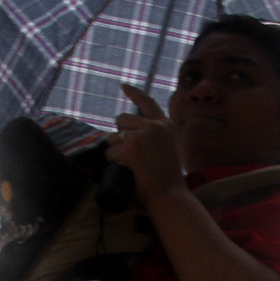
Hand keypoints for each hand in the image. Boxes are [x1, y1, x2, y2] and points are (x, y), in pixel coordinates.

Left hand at [106, 84, 185, 202]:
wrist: (169, 195)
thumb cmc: (168, 179)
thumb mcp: (169, 149)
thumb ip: (155, 137)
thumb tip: (128, 131)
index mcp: (166, 125)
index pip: (148, 103)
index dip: (134, 93)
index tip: (123, 86)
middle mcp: (153, 127)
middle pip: (122, 119)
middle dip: (119, 134)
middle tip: (127, 153)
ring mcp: (141, 136)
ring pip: (113, 137)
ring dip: (114, 150)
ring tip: (130, 165)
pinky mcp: (129, 149)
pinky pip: (110, 153)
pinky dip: (112, 163)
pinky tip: (125, 171)